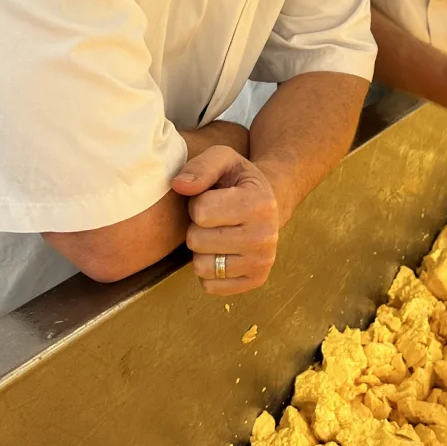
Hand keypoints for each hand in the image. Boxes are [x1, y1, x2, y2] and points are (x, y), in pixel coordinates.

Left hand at [171, 146, 279, 295]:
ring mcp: (262, 262)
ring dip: (201, 251)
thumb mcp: (224, 160)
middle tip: (213, 219)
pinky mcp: (255, 280)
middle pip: (197, 240)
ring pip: (201, 267)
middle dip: (197, 227)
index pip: (201, 211)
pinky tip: (221, 252)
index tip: (211, 198)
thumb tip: (180, 185)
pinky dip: (208, 271)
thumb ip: (201, 166)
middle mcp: (265, 236)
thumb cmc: (237, 181)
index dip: (197, 203)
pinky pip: (209, 286)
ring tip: (216, 234)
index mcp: (259, 203)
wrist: (266, 205)